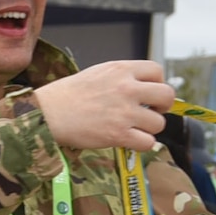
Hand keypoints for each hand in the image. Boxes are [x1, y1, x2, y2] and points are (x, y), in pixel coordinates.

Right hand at [32, 60, 174, 151]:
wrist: (48, 113)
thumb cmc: (68, 94)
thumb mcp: (98, 73)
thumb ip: (123, 77)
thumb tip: (144, 87)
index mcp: (121, 69)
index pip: (158, 72)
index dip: (157, 84)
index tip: (149, 94)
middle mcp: (126, 88)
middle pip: (167, 96)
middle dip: (162, 107)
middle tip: (150, 112)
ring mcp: (124, 112)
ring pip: (159, 123)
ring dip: (149, 128)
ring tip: (134, 128)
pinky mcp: (118, 135)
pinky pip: (148, 143)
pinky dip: (142, 145)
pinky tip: (129, 141)